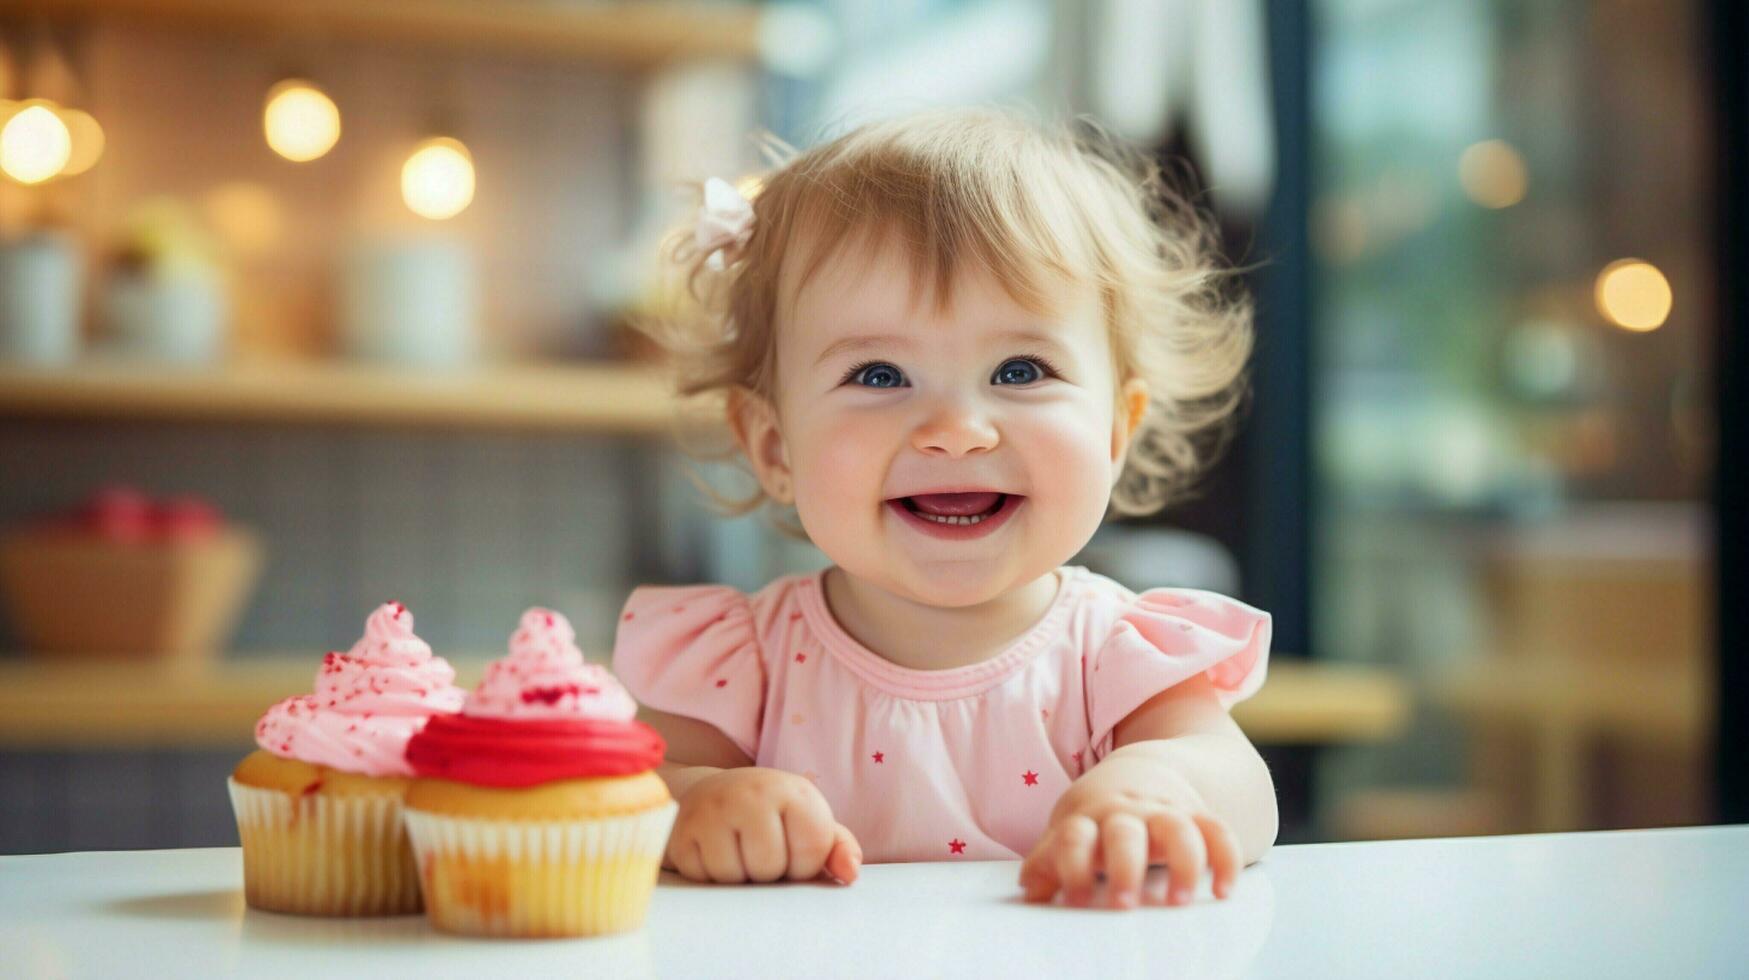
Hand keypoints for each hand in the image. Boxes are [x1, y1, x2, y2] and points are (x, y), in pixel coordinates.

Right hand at [666, 767, 862, 884]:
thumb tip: (850, 874)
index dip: (803, 865)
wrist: (713, 794)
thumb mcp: (809, 824)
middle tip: (759, 850)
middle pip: (769, 867)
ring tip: (738, 851)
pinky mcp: (681, 830)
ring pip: (734, 876)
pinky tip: (714, 851)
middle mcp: (753, 792)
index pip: (811, 852)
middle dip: (768, 872)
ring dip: (738, 876)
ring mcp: (712, 809)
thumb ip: (838, 848)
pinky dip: (710, 875)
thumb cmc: (773, 818)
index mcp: (795, 791)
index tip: (793, 850)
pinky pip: (704, 877)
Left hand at [1019, 750, 1241, 908]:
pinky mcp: (1196, 816)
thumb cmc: (1098, 814)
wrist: (1141, 770)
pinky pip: (1218, 831)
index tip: (1077, 900)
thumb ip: (1049, 860)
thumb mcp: (1069, 829)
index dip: (1072, 867)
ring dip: (1182, 864)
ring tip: (1179, 901)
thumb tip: (1028, 890)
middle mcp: (1126, 813)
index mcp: (1087, 818)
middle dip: (1124, 868)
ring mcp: (1163, 812)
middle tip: (1124, 905)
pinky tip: (1224, 890)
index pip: (1074, 837)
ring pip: (1177, 829)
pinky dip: (1226, 858)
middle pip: (1124, 833)